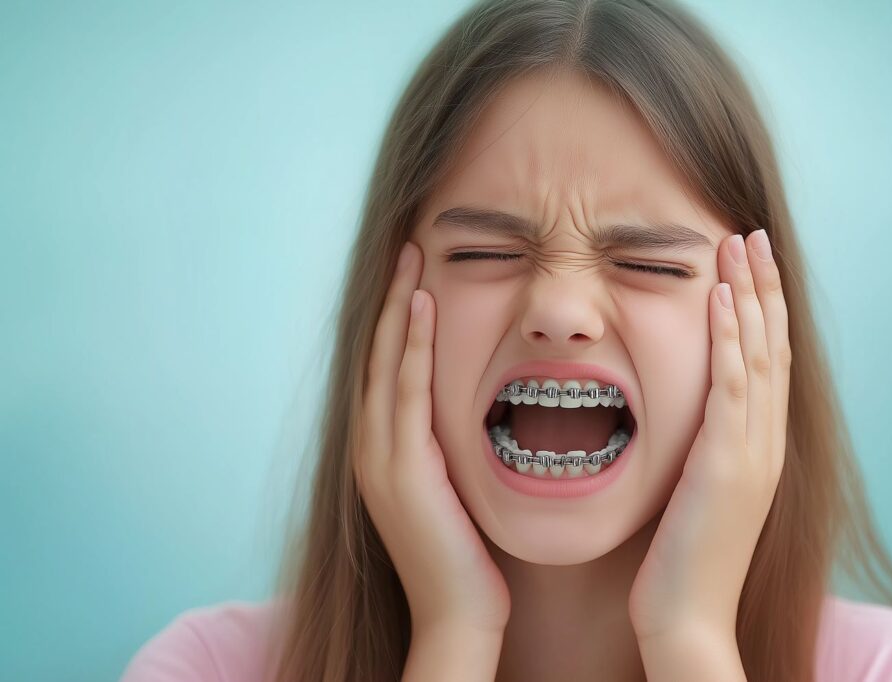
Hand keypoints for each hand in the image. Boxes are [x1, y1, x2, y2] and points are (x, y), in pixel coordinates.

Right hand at [354, 241, 510, 635]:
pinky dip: (410, 344)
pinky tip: (420, 305)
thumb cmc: (467, 554)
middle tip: (407, 245)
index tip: (413, 273)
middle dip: (390, 297)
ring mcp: (379, 456)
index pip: (386, 368)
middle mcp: (370, 446)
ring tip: (411, 256)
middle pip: (377, 354)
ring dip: (397, 305)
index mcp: (383, 450)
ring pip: (385, 361)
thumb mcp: (452, 486)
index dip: (395, 318)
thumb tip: (471, 409)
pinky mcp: (401, 467)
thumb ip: (448, 445)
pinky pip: (407, 390)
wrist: (458, 613)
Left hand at [628, 229, 791, 642]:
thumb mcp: (697, 492)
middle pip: (772, 346)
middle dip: (762, 286)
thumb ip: (701, 451)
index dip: (760, 309)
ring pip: (759, 354)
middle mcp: (765, 442)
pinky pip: (733, 384)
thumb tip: (684, 417)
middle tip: (750, 233)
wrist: (685, 617)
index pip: (766, 362)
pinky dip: (731, 336)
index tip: (746, 264)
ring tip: (738, 242)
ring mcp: (751, 451)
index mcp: (757, 447)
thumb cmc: (680, 560)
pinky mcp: (727, 462)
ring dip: (749, 293)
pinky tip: (720, 296)